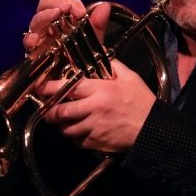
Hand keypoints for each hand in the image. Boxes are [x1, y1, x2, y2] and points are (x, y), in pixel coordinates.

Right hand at [23, 0, 110, 54]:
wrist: (76, 83)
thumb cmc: (82, 59)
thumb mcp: (93, 42)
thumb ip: (98, 25)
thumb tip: (105, 6)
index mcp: (62, 19)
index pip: (61, 1)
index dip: (69, 1)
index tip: (80, 11)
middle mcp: (48, 26)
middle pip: (44, 6)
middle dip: (55, 3)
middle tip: (66, 8)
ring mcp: (40, 39)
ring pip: (35, 22)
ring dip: (44, 16)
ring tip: (54, 14)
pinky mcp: (34, 54)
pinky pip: (28, 44)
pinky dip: (31, 39)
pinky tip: (36, 38)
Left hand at [40, 59, 155, 151]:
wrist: (153, 128)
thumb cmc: (141, 101)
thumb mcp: (130, 77)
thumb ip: (113, 65)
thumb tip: (101, 53)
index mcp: (100, 90)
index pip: (68, 88)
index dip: (50, 89)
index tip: (42, 89)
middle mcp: (93, 108)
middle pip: (60, 112)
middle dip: (50, 112)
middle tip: (48, 111)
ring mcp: (94, 127)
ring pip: (66, 129)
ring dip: (62, 126)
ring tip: (64, 122)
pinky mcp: (97, 142)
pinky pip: (77, 142)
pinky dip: (75, 138)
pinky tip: (79, 132)